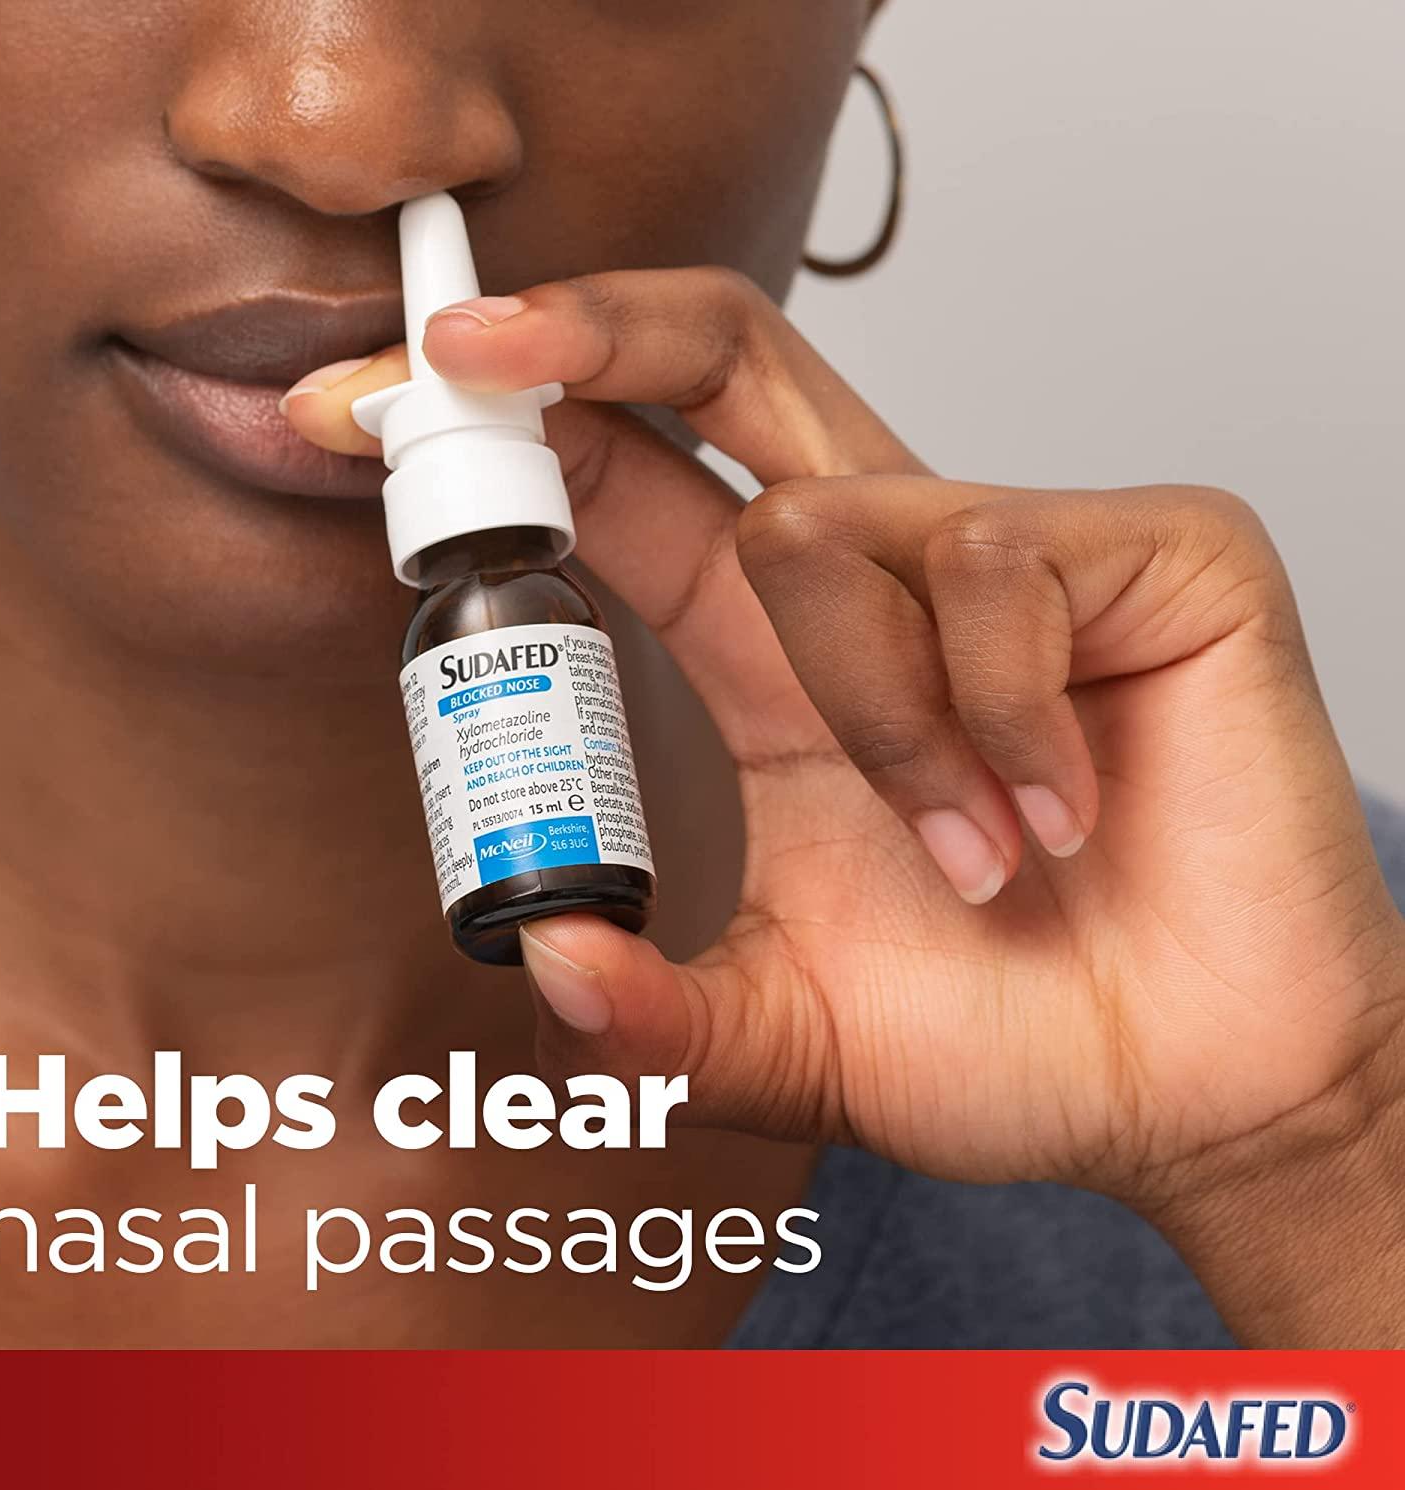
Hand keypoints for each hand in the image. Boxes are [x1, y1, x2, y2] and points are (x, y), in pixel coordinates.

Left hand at [285, 270, 1404, 1333]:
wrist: (1198, 1088)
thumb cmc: (1010, 1039)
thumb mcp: (788, 1036)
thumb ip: (656, 1011)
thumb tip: (541, 959)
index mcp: (774, 666)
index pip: (628, 485)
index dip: (503, 434)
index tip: (369, 411)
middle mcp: (881, 580)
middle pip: (722, 356)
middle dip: (585, 324)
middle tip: (466, 347)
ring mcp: (1015, 553)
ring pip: (837, 527)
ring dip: (877, 721)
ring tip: (967, 853)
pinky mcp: (1152, 555)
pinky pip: (1000, 570)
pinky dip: (1003, 719)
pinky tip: (1057, 814)